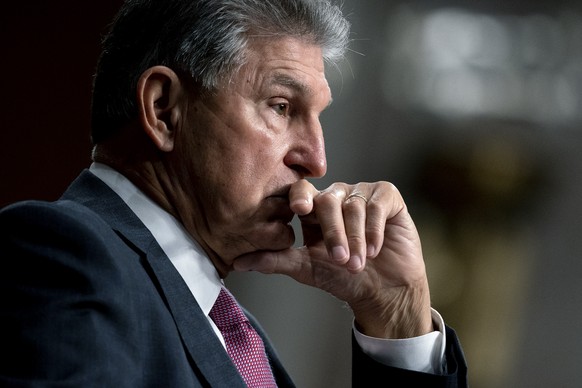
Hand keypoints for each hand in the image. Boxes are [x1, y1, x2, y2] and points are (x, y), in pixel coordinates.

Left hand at [233, 179, 432, 338]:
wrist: (383, 291)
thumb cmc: (344, 278)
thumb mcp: (306, 269)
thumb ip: (274, 260)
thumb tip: (239, 262)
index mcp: (314, 209)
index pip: (301, 191)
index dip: (299, 197)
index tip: (299, 209)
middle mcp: (337, 197)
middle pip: (328, 200)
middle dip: (334, 232)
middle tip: (340, 259)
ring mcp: (362, 194)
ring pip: (354, 205)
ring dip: (356, 238)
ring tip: (359, 263)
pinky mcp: (387, 197)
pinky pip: (377, 203)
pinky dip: (375, 229)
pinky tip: (376, 249)